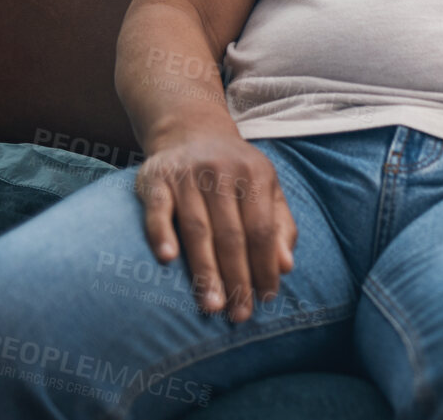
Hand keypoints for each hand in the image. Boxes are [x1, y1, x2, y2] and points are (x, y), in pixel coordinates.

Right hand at [134, 126, 298, 322]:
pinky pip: (158, 208)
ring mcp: (187, 174)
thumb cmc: (234, 171)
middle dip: (236, 278)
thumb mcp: (266, 189)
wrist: (190, 129)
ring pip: (198, 228)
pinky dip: (161, 232)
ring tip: (211, 305)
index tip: (266, 298)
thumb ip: (279, 226)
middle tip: (238, 314)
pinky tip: (166, 259)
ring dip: (204, 269)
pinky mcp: (155, 177)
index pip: (263, 229)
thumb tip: (286, 266)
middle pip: (232, 234)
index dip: (265, 266)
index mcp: (256, 175)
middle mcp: (223, 172)